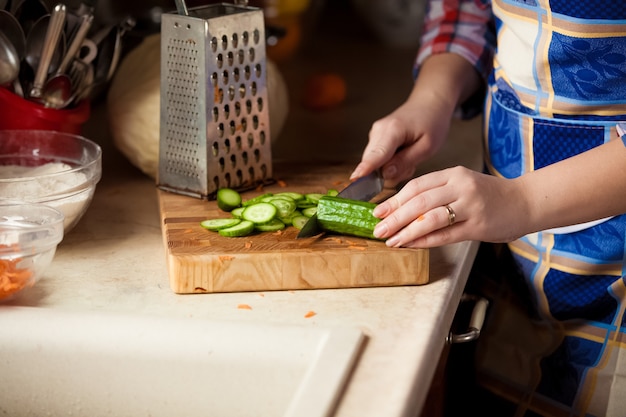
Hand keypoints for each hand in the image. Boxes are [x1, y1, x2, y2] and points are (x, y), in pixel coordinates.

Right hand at [350, 53, 482, 185]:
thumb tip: (385, 174)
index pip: (377, 154)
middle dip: (390, 172)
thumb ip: (405, 161)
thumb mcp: (427, 146)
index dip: (366, 168)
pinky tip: (403, 154)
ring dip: (392, 167)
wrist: (429, 104)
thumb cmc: (432, 123)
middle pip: (373, 162)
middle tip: (412, 163)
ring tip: (410, 156)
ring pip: (375, 162)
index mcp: (393, 130)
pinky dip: (390, 162)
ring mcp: (374, 133)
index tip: (355, 178)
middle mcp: (378, 130)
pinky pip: (377, 158)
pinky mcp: (375, 137)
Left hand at [372, 166, 528, 247]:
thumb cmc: (489, 195)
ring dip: (406, 232)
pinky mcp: (478, 226)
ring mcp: (471, 206)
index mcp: (454, 174)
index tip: (378, 212)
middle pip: (419, 202)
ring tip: (390, 240)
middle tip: (378, 229)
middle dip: (394, 217)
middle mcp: (461, 187)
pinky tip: (410, 245)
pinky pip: (445, 235)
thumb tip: (402, 210)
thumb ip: (436, 193)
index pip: (416, 186)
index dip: (394, 200)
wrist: (526, 202)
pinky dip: (424, 241)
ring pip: (430, 219)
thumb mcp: (461, 184)